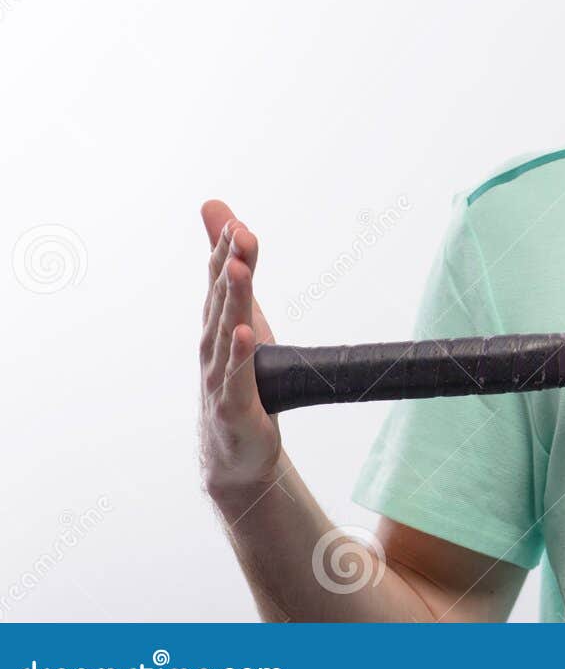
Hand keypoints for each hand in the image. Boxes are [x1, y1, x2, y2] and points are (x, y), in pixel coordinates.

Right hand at [198, 200, 282, 504]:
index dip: (227, 250)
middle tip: (239, 232)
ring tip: (240, 270)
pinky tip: (245, 333)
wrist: (236, 451)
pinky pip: (238, 377)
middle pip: (223, 298)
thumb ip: (236, 270)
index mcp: (218, 323)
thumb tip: (225, 217)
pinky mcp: (235, 406)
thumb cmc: (240, 377)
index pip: (221, 279)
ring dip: (234, 300)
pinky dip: (241, 354)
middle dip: (230, 263)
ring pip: (229, 331)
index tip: (235, 221)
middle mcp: (213, 345)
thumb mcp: (243, 317)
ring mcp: (221, 376)